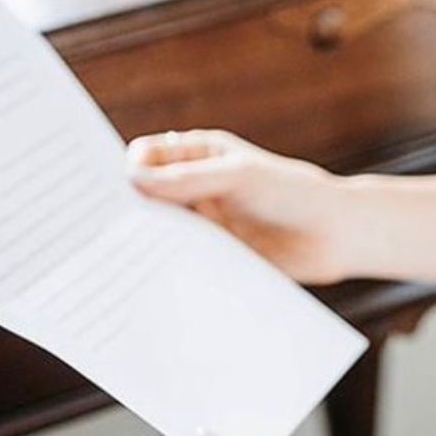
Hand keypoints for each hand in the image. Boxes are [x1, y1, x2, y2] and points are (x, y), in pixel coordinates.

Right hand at [124, 129, 347, 283]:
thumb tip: (132, 178)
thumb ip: (187, 179)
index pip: (144, 157)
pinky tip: (149, 281)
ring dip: (142, 242)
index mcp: (197, 155)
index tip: (102, 192)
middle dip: (123, 211)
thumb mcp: (239, 178)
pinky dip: (164, 267)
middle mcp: (194, 187)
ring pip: (158, 230)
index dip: (121, 171)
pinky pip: (179, 259)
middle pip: (145, 196)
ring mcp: (202, 222)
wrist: (337, 236)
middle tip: (98, 231)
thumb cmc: (293, 193)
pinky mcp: (212, 254)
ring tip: (119, 260)